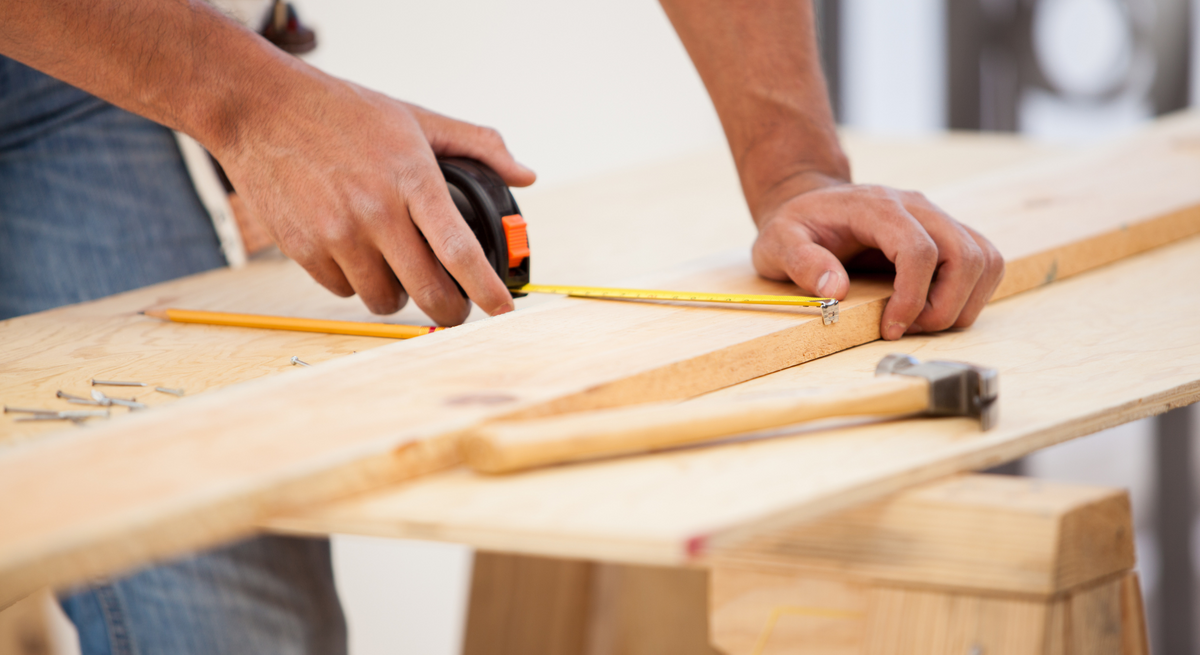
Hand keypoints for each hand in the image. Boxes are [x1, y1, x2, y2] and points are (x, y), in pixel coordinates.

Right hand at [214, 73, 535, 325]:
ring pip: (384, 299)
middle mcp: (376, 212)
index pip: (460, 251)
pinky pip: (343, 291)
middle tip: (456, 309)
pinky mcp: (304, 249)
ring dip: (399, 295)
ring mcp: (337, 234)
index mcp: (412, 179)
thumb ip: (477, 145)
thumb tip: (525, 175)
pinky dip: (357, 283)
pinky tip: (358, 255)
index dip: (486, 290)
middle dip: (451, 311)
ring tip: (399, 270)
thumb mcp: (415, 118)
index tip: (502, 309)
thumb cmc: (342, 112)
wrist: (261, 108)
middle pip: (428, 291)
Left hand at [750, 176, 1004, 339]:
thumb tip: (835, 290)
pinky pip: (983, 262)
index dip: (912, 297)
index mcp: (877, 207)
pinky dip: (969, 294)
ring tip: (920, 321)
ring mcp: (937, 218)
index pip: (920, 250)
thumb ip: (802, 262)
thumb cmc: (797, 226)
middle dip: (944, 307)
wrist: (811, 204)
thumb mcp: (778, 243)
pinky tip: (933, 308)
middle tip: (905, 329)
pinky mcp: (948, 234)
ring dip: (962, 302)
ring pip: (984, 260)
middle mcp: (917, 207)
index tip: (890, 328)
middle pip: (965, 255)